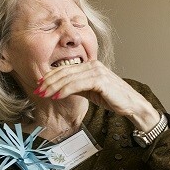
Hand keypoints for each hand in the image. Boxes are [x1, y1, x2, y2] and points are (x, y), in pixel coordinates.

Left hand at [37, 60, 159, 128]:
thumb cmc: (113, 98)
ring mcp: (97, 71)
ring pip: (69, 77)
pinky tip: (57, 96)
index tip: (39, 85)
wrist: (131, 104)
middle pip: (65, 71)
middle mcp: (93, 65)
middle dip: (49, 82)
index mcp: (91, 65)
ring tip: (44, 94)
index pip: (65, 68)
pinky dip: (65, 90)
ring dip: (54, 87)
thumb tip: (59, 89)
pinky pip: (78, 84)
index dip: (51, 76)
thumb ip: (76, 87)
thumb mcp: (91, 91)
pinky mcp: (100, 80)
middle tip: (38, 90)